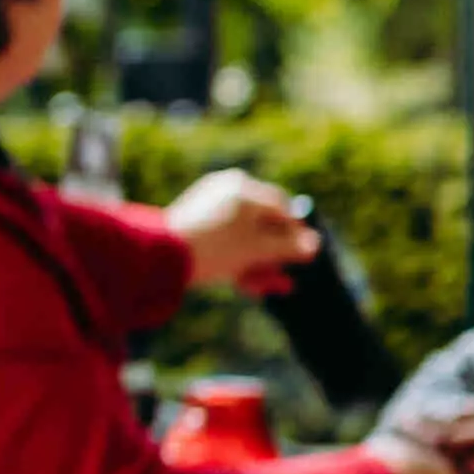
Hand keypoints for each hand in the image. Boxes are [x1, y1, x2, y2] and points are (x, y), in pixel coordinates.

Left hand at [167, 170, 318, 301]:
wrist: (159, 255)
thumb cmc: (213, 248)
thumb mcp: (257, 250)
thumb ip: (288, 247)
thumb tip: (314, 244)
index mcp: (243, 187)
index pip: (282, 209)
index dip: (295, 235)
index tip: (304, 257)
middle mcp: (226, 190)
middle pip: (262, 225)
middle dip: (275, 255)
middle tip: (284, 280)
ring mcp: (208, 205)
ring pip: (243, 236)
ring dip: (258, 262)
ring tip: (270, 287)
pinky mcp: (194, 223)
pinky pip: (225, 239)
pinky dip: (237, 258)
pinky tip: (248, 284)